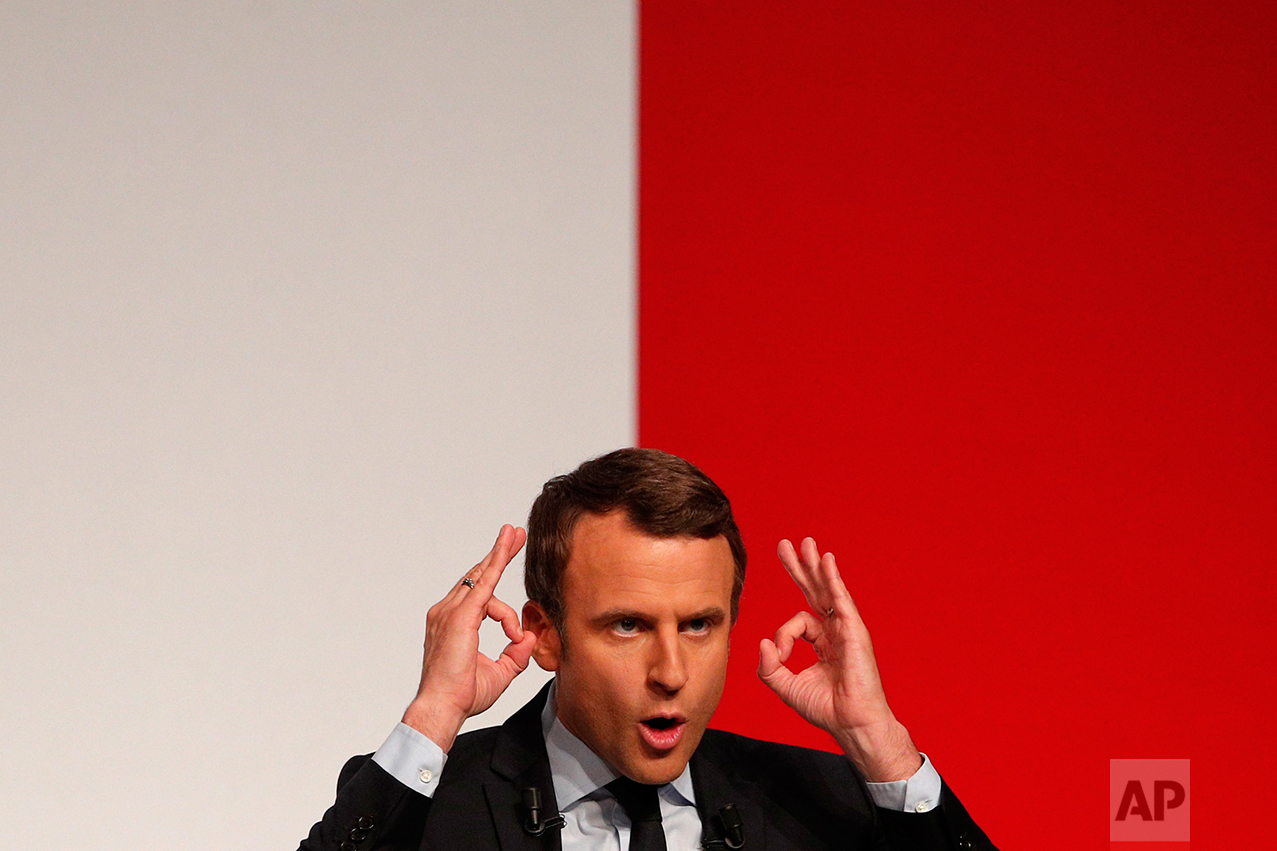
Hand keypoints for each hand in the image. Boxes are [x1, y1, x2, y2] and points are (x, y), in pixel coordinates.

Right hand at [401, 525, 535, 751]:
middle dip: (497, 554)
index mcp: (453, 624)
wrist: (442, 708)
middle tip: (514, 534)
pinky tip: (506, 546)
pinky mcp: (461, 616)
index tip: (509, 561)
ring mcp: (450, 612)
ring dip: (501, 555)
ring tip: (516, 537)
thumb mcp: (499, 673)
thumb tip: (530, 639)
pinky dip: (497, 563)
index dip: (494, 576)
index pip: (477, 593)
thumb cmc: (461, 695)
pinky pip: (484, 583)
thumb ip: (515, 655)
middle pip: (476, 575)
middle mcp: (447, 613)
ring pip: (482, 576)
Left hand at [757, 537, 921, 781]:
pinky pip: (840, 599)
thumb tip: (762, 642)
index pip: (798, 622)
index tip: (779, 653)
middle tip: (786, 545)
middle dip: (800, 568)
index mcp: (823, 643)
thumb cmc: (826, 709)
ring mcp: (845, 629)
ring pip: (827, 590)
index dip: (783, 635)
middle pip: (814, 592)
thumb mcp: (787, 687)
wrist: (852, 723)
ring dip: (815, 565)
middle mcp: (835, 632)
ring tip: (806, 543)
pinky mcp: (854, 631)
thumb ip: (770, 666)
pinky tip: (826, 560)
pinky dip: (833, 579)